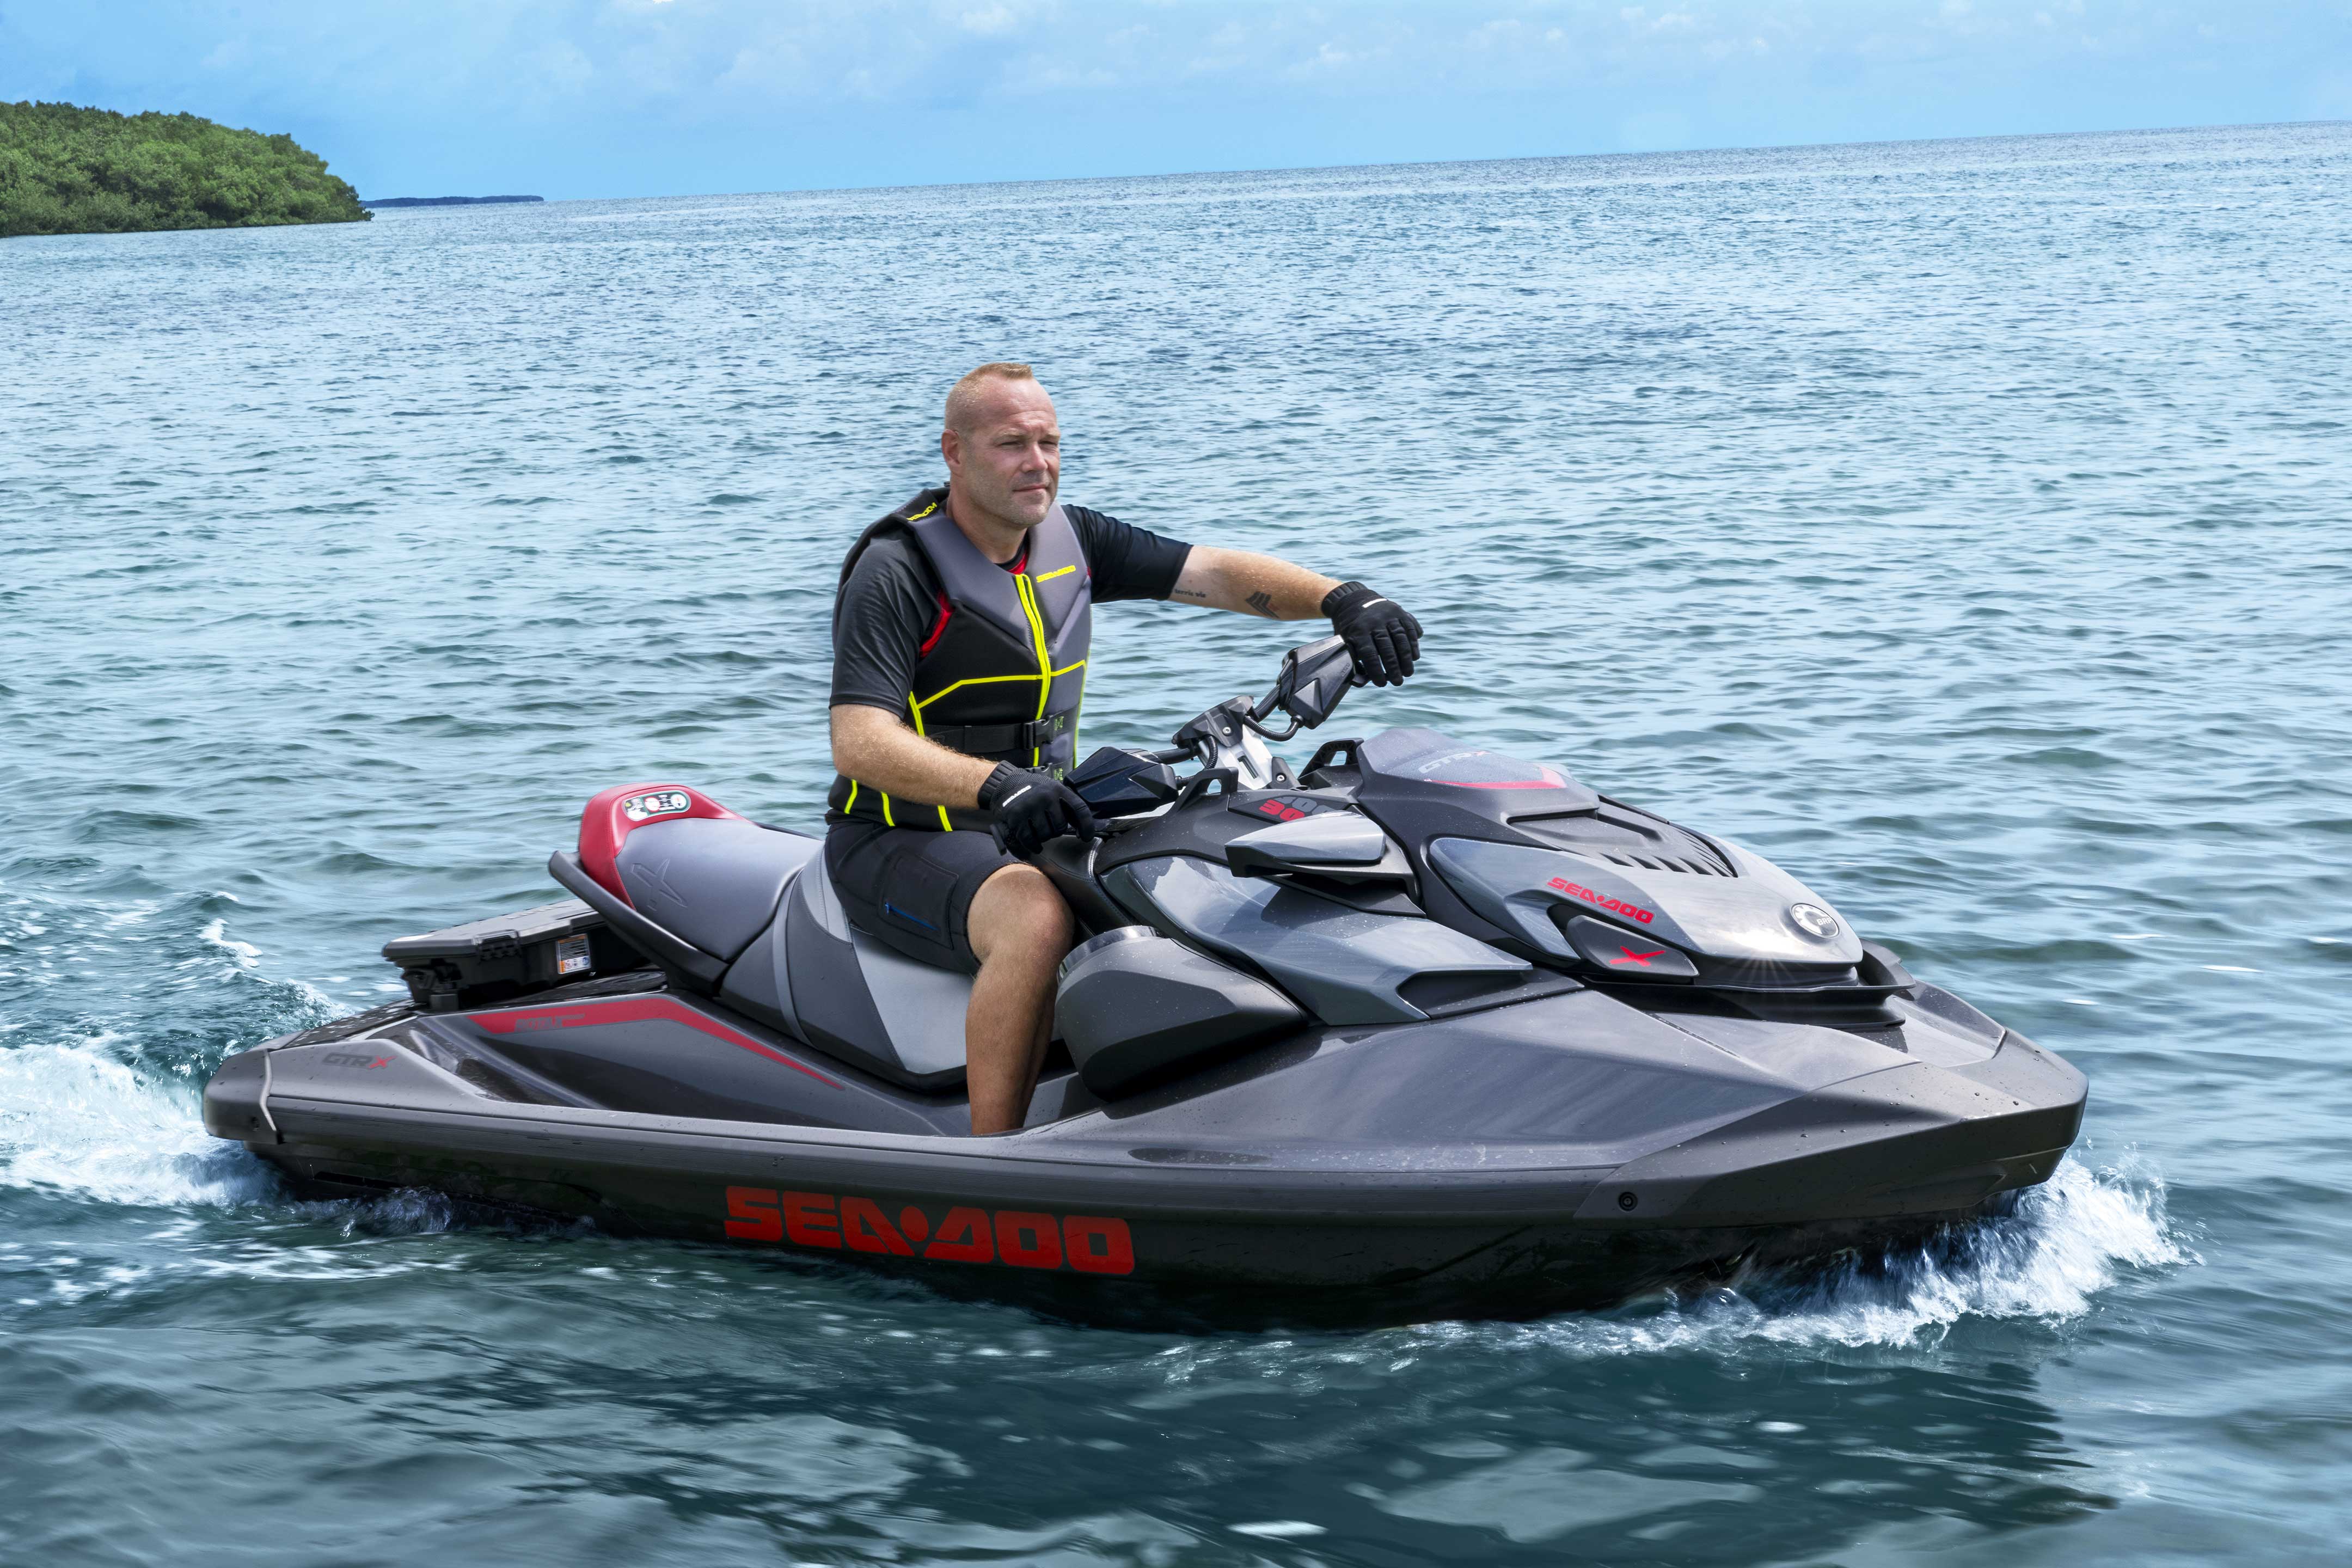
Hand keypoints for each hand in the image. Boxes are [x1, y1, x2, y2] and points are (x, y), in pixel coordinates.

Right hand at [978, 763, 1098, 857]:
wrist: (1007, 784)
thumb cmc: (1036, 791)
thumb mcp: (1054, 791)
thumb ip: (1067, 806)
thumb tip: (1082, 831)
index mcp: (1058, 789)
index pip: (1079, 808)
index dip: (1087, 826)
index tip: (1087, 838)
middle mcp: (1045, 796)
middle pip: (1060, 827)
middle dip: (1057, 831)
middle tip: (1050, 826)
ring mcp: (1029, 806)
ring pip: (1045, 835)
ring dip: (1044, 838)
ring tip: (1040, 831)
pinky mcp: (1015, 817)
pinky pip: (1030, 839)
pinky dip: (1034, 846)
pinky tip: (1036, 845)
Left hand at [1321, 582, 1421, 685]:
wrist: (1355, 601)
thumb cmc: (1350, 629)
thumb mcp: (1345, 641)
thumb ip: (1353, 660)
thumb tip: (1362, 681)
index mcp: (1358, 630)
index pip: (1369, 653)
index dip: (1376, 670)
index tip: (1381, 684)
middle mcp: (1374, 621)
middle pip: (1387, 647)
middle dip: (1393, 667)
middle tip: (1398, 682)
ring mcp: (1389, 615)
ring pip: (1401, 638)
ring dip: (1406, 658)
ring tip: (1408, 673)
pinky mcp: (1400, 612)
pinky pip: (1410, 629)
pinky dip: (1413, 644)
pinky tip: (1414, 657)